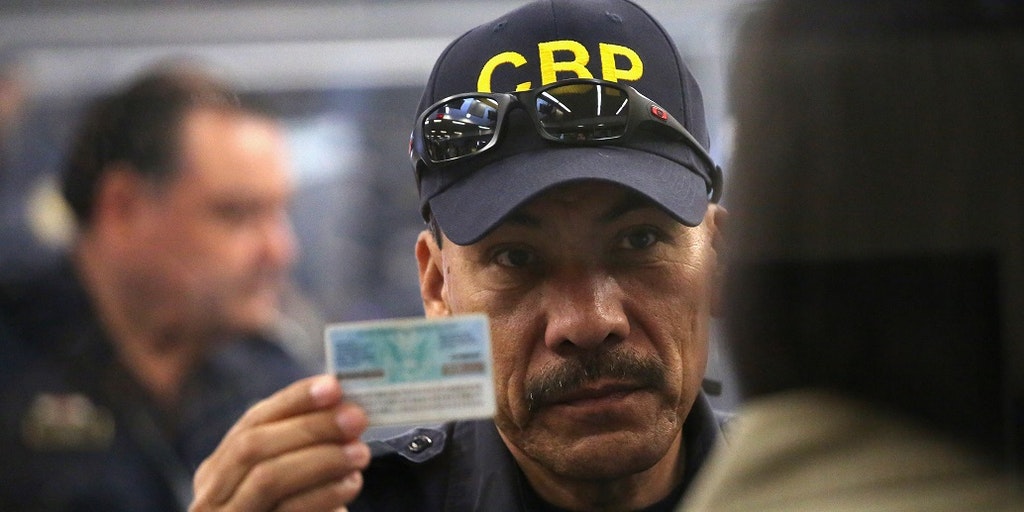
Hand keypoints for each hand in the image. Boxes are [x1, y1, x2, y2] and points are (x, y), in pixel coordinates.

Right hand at [190, 375, 369, 511]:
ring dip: (321, 458)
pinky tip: (349, 484)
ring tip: (361, 452)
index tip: (333, 385)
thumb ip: (303, 447)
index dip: (293, 400)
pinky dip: (322, 495)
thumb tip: (345, 404)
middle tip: (356, 418)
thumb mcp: (287, 482)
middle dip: (310, 427)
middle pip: (255, 446)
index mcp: (218, 472)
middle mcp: (211, 498)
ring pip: (268, 478)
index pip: (252, 422)